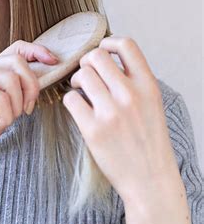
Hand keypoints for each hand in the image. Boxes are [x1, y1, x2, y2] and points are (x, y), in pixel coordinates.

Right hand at [0, 40, 58, 179]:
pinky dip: (5, 114)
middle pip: (18, 63)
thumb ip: (11, 93)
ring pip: (12, 80)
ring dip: (17, 106)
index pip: (16, 48)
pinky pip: (1, 96)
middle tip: (26, 112)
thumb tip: (39, 83)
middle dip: (31, 88)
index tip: (54, 62)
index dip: (38, 51)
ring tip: (5, 121)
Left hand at [62, 34, 178, 205]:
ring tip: (82, 92)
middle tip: (88, 76)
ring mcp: (111, 112)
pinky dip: (70, 101)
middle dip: (87, 63)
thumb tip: (107, 59)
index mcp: (148, 86)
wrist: (151, 181)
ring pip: (81, 75)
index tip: (103, 51)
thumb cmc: (148, 142)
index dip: (109, 42)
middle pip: (96, 56)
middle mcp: (130, 95)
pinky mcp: (93, 130)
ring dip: (76, 81)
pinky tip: (79, 109)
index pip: (126, 45)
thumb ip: (134, 81)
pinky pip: (70, 99)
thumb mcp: (152, 104)